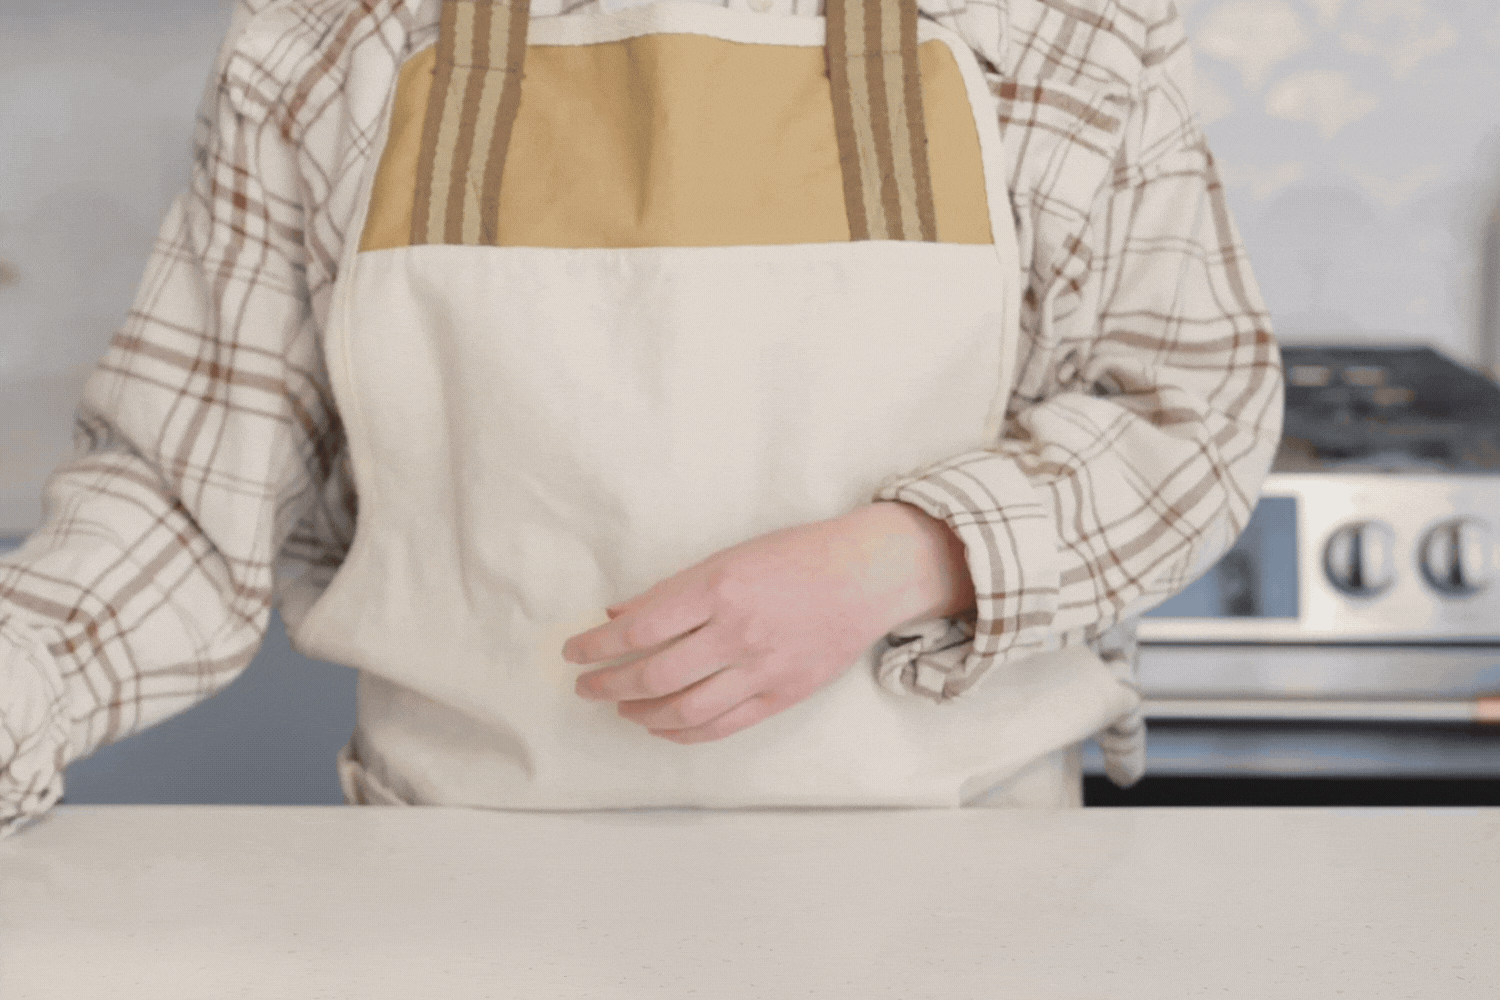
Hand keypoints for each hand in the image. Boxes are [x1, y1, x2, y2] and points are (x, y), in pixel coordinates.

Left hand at [561, 502, 966, 743]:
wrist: (864, 576)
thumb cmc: (794, 557)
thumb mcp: (727, 558)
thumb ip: (672, 592)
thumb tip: (617, 617)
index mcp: (718, 588)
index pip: (639, 629)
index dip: (597, 648)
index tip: (573, 653)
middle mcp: (736, 632)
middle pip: (653, 676)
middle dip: (607, 686)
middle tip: (585, 686)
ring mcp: (761, 668)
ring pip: (683, 710)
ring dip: (639, 714)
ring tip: (620, 707)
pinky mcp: (780, 695)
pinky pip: (720, 726)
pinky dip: (681, 732)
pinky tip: (661, 726)